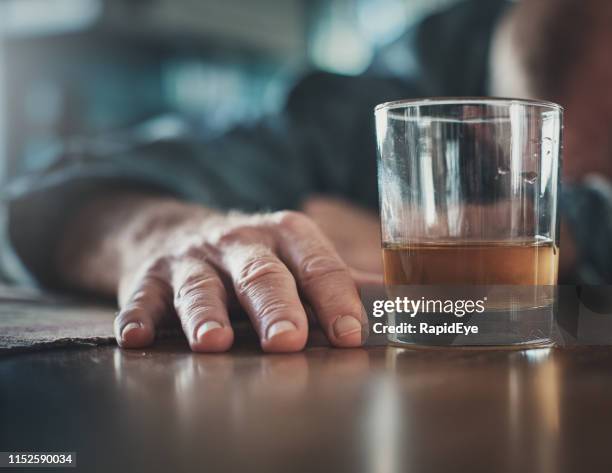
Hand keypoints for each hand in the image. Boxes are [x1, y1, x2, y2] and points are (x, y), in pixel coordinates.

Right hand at [59, 196, 367, 352]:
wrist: (177, 230)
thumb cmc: (252, 253)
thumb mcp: (294, 253)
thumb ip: (337, 279)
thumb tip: (399, 301)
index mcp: (286, 234)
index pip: (317, 265)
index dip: (335, 300)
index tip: (350, 335)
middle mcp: (240, 241)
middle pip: (261, 274)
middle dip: (275, 307)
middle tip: (288, 340)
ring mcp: (194, 258)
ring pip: (201, 286)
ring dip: (206, 313)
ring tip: (213, 343)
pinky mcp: (151, 276)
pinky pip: (143, 296)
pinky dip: (138, 315)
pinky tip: (137, 338)